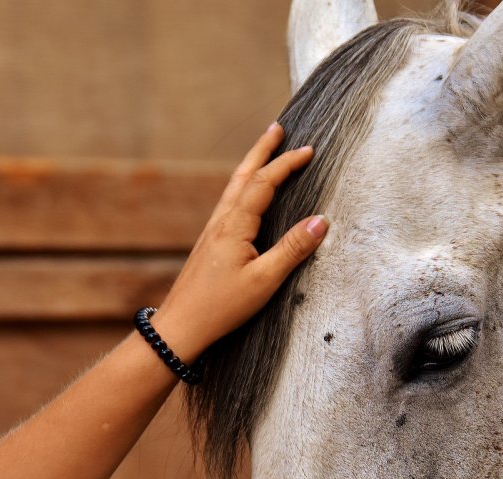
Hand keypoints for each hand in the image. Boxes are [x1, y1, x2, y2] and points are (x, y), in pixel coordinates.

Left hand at [151, 123, 327, 360]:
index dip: (286, 164)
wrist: (180, 325)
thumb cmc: (221, 306)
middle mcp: (221, 221)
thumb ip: (293, 249)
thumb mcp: (265, 280)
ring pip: (234, 186)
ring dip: (251, 164)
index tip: (308, 150)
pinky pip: (229, 202)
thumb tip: (322, 221)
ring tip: (264, 150)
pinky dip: (242, 185)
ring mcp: (213, 230)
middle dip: (262, 150)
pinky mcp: (211, 242)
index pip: (264, 183)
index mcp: (235, 225)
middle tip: (277, 128)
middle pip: (243, 175)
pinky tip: (245, 193)